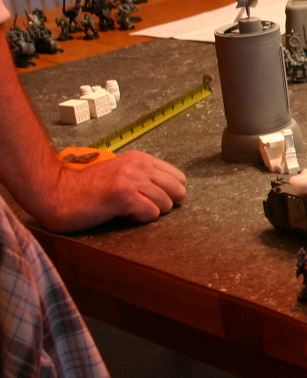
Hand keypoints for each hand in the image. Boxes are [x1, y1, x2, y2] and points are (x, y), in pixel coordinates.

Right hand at [44, 150, 186, 231]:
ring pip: (166, 204)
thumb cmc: (87, 189)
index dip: (168, 192)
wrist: (57, 193)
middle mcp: (139, 166)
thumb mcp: (120, 173)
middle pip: (178, 190)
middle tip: (141, 206)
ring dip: (150, 212)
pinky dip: (140, 219)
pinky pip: (151, 213)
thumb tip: (170, 191)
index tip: (149, 197)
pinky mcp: (125, 195)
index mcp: (141, 159)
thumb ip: (144, 176)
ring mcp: (132, 180)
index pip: (178, 177)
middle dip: (165, 203)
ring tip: (128, 209)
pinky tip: (122, 214)